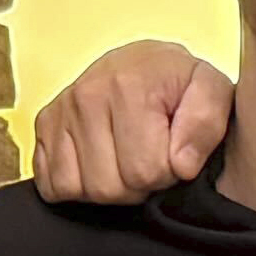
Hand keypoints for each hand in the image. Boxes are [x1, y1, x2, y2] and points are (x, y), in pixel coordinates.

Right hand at [31, 41, 229, 202]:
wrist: (147, 65)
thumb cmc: (179, 84)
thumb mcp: (211, 92)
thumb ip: (206, 125)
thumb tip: (182, 164)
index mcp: (128, 86)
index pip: (145, 172)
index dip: (167, 174)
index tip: (172, 151)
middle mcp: (86, 96)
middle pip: (109, 187)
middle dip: (137, 184)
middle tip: (149, 155)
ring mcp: (60, 112)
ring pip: (79, 190)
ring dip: (108, 186)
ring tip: (125, 158)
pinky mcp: (43, 127)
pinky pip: (51, 185)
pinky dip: (76, 185)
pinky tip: (98, 162)